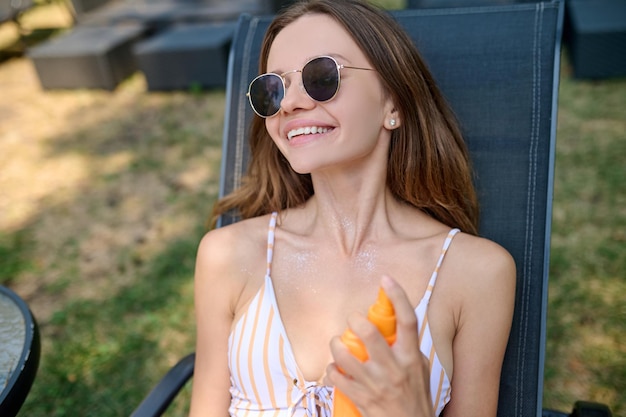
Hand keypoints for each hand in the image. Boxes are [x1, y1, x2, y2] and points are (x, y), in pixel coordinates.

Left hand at [325, 275, 434, 416]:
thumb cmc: (416, 398)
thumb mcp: (419, 369)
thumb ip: (407, 347)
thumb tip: (392, 324)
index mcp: (411, 357)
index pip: (407, 321)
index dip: (398, 296)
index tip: (386, 279)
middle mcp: (394, 369)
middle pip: (369, 333)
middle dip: (354, 320)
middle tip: (352, 320)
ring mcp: (376, 384)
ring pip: (344, 355)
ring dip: (336, 345)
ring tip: (338, 344)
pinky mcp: (361, 398)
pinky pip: (336, 377)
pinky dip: (331, 371)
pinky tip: (335, 370)